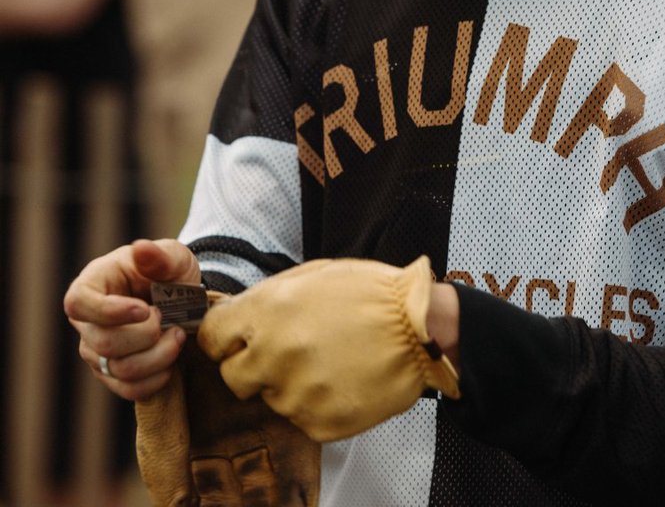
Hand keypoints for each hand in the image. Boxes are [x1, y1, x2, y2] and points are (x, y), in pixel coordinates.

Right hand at [63, 237, 198, 399]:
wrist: (182, 300)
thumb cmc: (170, 272)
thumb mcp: (173, 256)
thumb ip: (159, 255)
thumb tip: (141, 248)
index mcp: (93, 283)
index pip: (78, 303)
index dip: (109, 311)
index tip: (145, 309)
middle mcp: (87, 322)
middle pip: (104, 343)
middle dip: (147, 335)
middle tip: (169, 319)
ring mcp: (96, 351)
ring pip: (120, 369)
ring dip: (159, 356)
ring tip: (177, 335)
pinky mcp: (111, 374)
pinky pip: (129, 389)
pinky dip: (156, 378)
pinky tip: (171, 360)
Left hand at [198, 255, 459, 441]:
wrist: (420, 328)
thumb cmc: (369, 293)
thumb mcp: (312, 275)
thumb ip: (265, 298)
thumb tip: (232, 316)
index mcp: (268, 311)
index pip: (211, 339)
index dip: (225, 338)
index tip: (240, 338)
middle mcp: (274, 355)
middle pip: (232, 375)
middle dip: (252, 363)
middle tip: (287, 350)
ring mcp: (296, 394)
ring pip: (269, 398)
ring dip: (288, 382)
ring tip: (327, 359)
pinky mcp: (319, 423)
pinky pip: (300, 417)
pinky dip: (314, 402)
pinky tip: (340, 378)